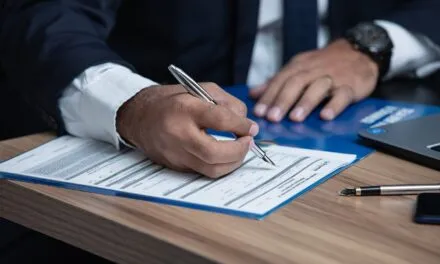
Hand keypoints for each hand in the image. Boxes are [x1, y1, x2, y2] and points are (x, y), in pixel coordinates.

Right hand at [116, 83, 258, 177]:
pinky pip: (204, 172)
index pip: (219, 120)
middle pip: (214, 153)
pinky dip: (220, 165)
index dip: (241, 125)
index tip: (251, 127)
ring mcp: (175, 154)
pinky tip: (225, 156)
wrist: (138, 117)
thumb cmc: (170, 101)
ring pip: (211, 169)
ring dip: (233, 162)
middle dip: (239, 151)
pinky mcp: (175, 166)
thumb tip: (246, 124)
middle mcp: (178, 134)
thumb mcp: (199, 89)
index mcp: (184, 109)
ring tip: (240, 150)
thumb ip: (225, 103)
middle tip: (248, 142)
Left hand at [250, 39, 378, 121]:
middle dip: (283, 100)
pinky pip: (342, 95)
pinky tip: (325, 116)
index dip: (269, 96)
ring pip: (317, 88)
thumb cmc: (324, 65)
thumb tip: (253, 93)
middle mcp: (313, 70)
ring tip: (294, 118)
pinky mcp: (350, 86)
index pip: (280, 80)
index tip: (259, 112)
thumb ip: (277, 82)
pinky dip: (334, 105)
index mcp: (298, 66)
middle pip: (296, 83)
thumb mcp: (299, 68)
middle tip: (273, 117)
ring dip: (305, 103)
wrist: (359, 52)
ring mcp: (333, 78)